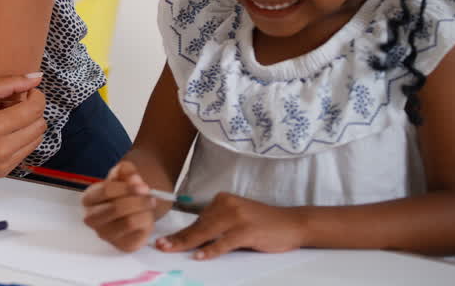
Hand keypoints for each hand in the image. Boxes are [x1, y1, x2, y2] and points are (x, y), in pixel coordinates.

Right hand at [0, 73, 46, 177]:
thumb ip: (10, 83)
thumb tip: (38, 77)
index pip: (35, 110)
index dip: (37, 97)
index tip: (28, 92)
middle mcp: (0, 149)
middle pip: (39, 126)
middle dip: (33, 111)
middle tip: (15, 104)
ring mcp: (2, 164)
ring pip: (37, 140)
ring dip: (29, 126)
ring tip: (10, 119)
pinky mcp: (1, 172)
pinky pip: (25, 153)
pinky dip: (21, 140)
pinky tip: (5, 133)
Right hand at [81, 161, 162, 251]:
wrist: (131, 210)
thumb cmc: (124, 191)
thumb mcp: (123, 175)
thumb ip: (127, 171)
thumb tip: (134, 178)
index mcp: (88, 199)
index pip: (106, 191)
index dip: (127, 187)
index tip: (143, 186)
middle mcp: (92, 219)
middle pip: (117, 208)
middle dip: (138, 200)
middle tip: (150, 196)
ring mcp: (105, 234)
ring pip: (129, 222)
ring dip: (144, 211)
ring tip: (148, 205)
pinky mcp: (121, 245)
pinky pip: (139, 233)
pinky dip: (147, 222)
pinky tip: (145, 217)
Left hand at [155, 192, 307, 259]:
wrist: (292, 223)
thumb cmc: (263, 223)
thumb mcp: (237, 219)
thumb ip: (218, 225)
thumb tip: (194, 238)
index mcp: (223, 199)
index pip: (198, 219)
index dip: (181, 231)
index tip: (165, 239)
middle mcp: (227, 204)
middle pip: (199, 225)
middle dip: (179, 238)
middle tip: (162, 246)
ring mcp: (237, 217)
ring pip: (207, 232)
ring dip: (188, 243)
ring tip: (172, 250)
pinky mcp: (247, 230)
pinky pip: (224, 242)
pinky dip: (211, 250)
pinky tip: (200, 256)